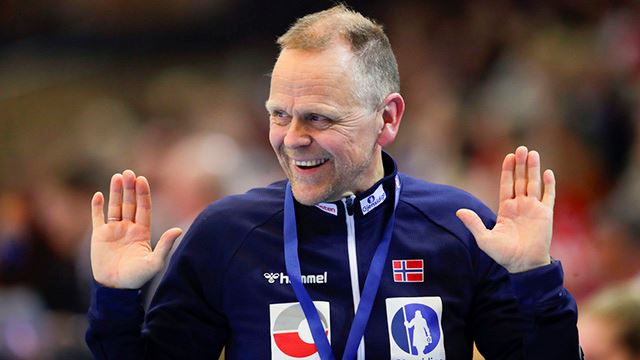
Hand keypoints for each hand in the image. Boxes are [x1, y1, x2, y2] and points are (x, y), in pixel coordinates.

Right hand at [90, 170, 181, 288]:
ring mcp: (114, 230)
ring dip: (115, 192)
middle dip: (130, 188)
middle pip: (130, 203)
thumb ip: (165, 245)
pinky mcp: (99, 235)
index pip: (143, 208)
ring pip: (115, 206)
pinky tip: (98, 195)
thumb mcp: (154, 262)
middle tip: (129, 172)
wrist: (115, 288)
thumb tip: (179, 230)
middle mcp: (128, 228)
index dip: (143, 194)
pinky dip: (97, 206)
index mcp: (142, 231)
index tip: (142, 180)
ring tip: (117, 176)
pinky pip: (97, 217)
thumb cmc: (137, 277)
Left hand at [456, 146, 554, 272]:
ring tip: (533, 153)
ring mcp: (534, 209)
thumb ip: (473, 223)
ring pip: (534, 184)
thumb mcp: (484, 239)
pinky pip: (549, 196)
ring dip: (534, 169)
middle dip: (521, 165)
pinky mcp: (546, 215)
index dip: (508, 171)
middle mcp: (520, 206)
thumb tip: (459, 211)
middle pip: (521, 180)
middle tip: (521, 148)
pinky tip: (548, 172)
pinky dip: (549, 185)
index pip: (506, 185)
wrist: (523, 265)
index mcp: (506, 209)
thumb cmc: (503, 254)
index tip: (508, 156)